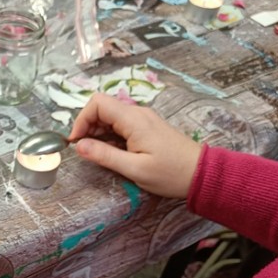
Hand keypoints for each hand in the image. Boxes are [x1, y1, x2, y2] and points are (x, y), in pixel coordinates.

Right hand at [69, 93, 202, 198]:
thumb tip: (78, 146)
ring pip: (110, 116)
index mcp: (133, 119)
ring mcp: (143, 119)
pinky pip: (120, 124)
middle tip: (86, 151)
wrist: (202, 174)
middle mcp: (137, 113)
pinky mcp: (146, 127)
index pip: (97, 103)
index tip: (76, 142)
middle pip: (102, 108)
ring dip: (98, 132)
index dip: (81, 119)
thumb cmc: (170, 173)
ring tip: (99, 154)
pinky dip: (110, 136)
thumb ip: (104, 155)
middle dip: (87, 127)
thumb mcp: (134, 169)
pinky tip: (113, 153)